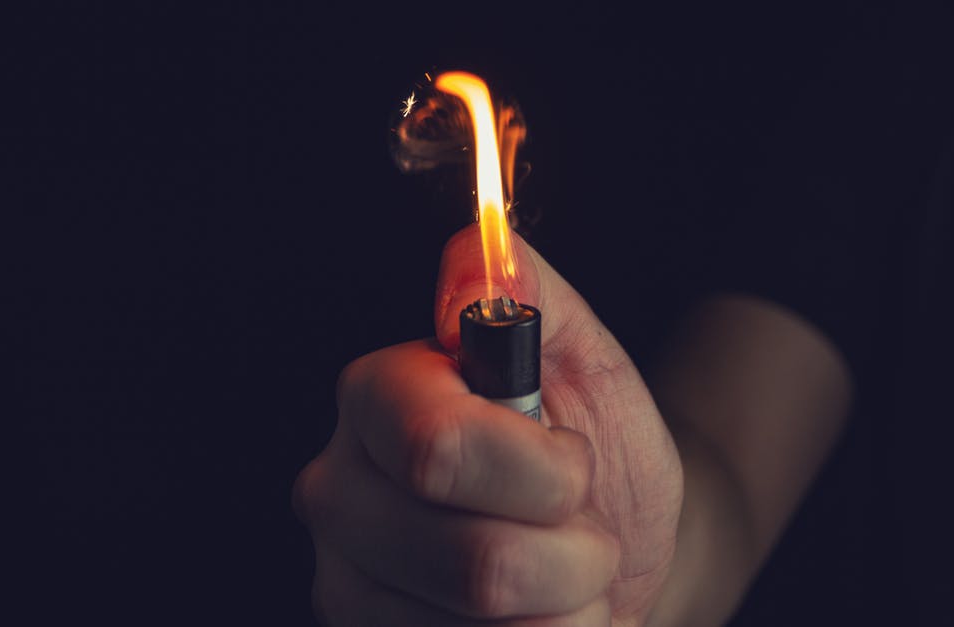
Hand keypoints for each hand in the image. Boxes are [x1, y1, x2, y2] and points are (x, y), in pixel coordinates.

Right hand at [294, 225, 682, 625]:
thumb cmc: (596, 445)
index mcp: (379, 401)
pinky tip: (535, 615)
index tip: (573, 462)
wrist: (614, 545)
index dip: (542, 471)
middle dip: (572, 552)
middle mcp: (339, 495)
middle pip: (475, 564)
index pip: (437, 450)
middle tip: (577, 527)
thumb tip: (476, 251)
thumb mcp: (585, 357)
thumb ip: (531, 294)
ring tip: (559, 573)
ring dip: (566, 607)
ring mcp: (349, 588)